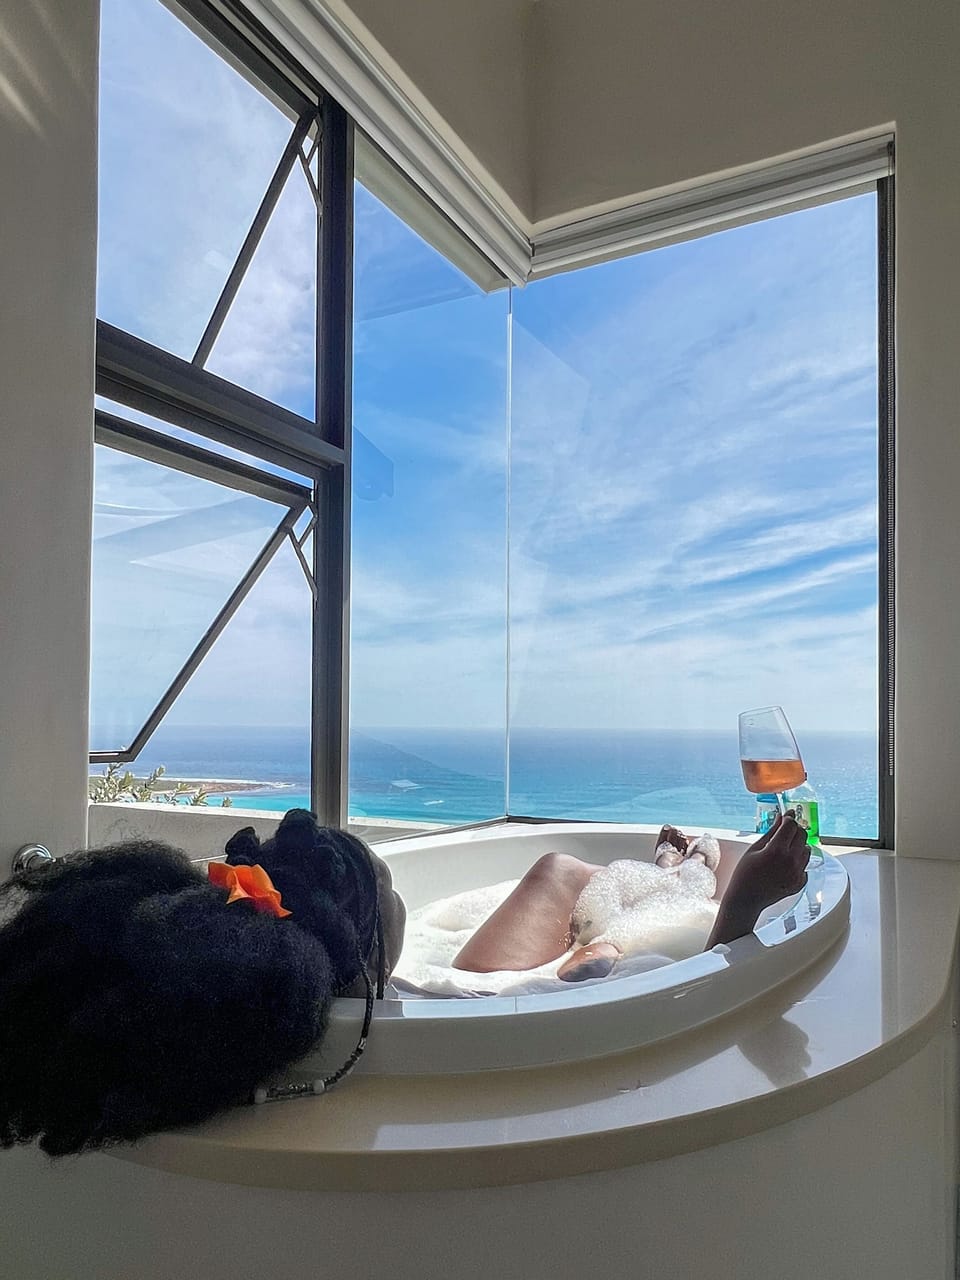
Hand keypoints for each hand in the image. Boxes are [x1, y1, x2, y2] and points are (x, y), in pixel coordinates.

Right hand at [707, 814, 808, 947]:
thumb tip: (781, 817)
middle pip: (802, 835)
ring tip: (784, 849)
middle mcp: (791, 861)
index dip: (789, 818)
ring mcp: (797, 873)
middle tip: (785, 830)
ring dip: (798, 845)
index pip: (791, 826)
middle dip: (794, 829)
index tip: (787, 815)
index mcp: (777, 850)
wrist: (747, 899)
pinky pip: (805, 865)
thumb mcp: (755, 848)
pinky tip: (785, 864)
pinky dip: (798, 860)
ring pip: (806, 849)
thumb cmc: (745, 873)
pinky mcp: (800, 882)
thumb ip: (771, 831)